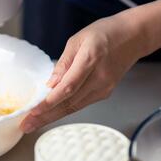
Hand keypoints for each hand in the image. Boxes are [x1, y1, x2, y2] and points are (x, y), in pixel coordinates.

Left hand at [20, 14, 147, 133]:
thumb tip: (50, 84)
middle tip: (26, 126)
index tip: (33, 111)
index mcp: (91, 59)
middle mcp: (99, 78)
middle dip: (45, 116)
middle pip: (69, 102)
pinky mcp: (105, 93)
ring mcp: (104, 88)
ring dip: (51, 117)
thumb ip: (63, 63)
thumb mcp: (77, 40)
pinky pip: (80, 104)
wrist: (134, 37)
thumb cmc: (104, 34)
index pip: (68, 87)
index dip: (50, 102)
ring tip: (32, 124)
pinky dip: (63, 110)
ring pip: (74, 107)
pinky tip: (49, 115)